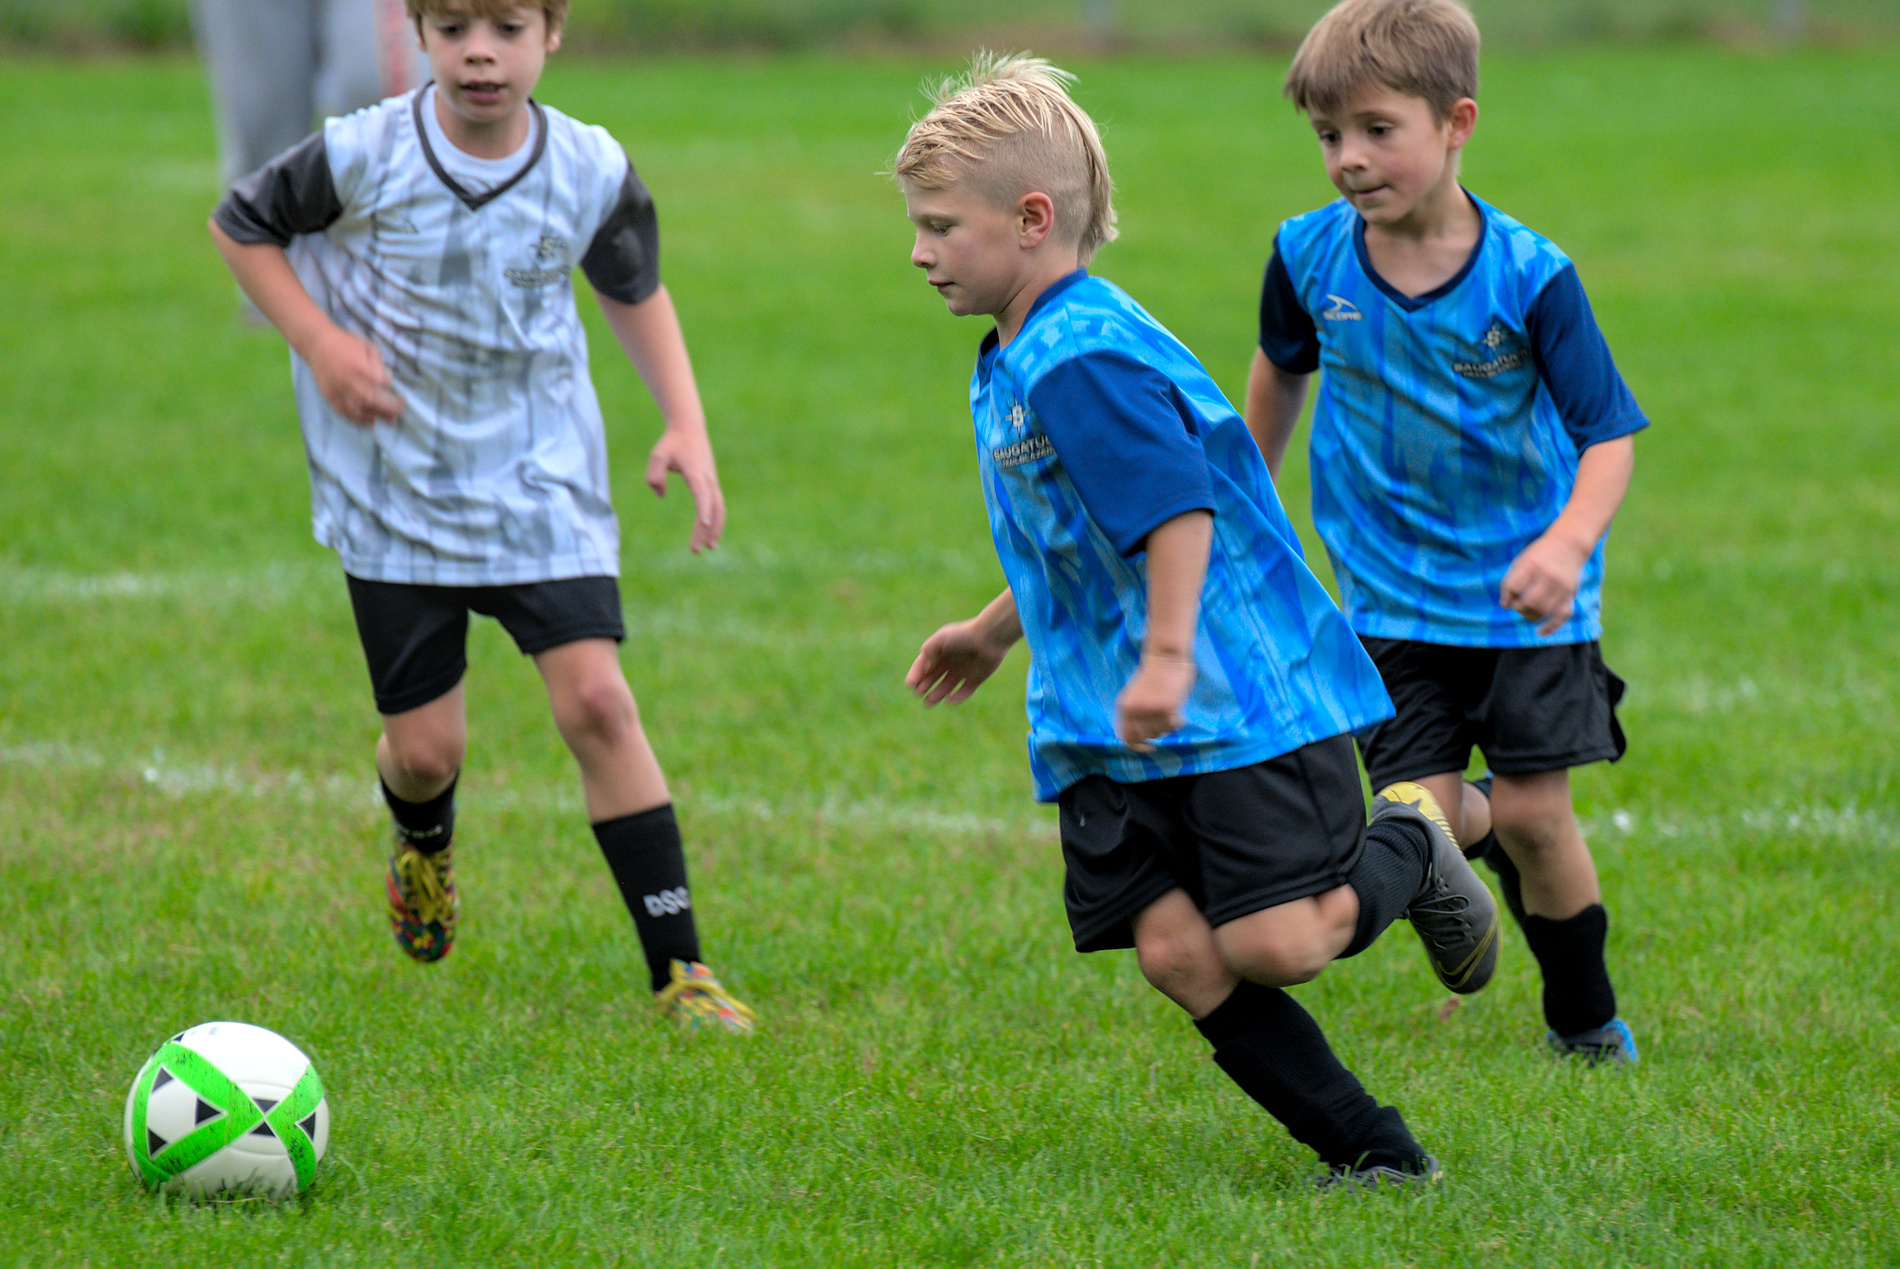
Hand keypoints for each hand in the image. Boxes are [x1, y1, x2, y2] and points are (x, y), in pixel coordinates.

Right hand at [308, 327, 402, 425]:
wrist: (318, 344)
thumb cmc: (346, 344)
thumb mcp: (368, 347)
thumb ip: (379, 365)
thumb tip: (387, 382)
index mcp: (362, 370)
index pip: (383, 387)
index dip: (394, 395)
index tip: (403, 399)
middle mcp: (351, 384)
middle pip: (373, 402)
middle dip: (388, 410)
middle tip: (398, 415)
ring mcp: (339, 392)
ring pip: (359, 411)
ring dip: (375, 417)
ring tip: (387, 420)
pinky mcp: (330, 398)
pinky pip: (345, 413)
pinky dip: (358, 420)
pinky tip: (369, 422)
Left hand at [645, 427, 725, 552]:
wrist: (689, 428)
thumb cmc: (671, 443)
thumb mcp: (657, 456)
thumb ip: (654, 477)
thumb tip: (661, 495)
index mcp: (696, 472)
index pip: (702, 494)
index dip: (703, 509)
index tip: (703, 524)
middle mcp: (708, 479)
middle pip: (713, 508)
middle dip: (707, 530)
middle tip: (696, 550)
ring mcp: (713, 482)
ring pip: (718, 509)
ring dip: (715, 529)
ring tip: (708, 548)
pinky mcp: (712, 484)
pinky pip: (717, 506)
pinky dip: (715, 521)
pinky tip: (709, 534)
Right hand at [906, 619, 1010, 705]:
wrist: (990, 637)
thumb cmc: (964, 635)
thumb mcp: (941, 638)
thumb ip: (928, 650)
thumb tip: (924, 667)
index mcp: (940, 651)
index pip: (923, 665)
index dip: (915, 675)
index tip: (910, 685)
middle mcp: (950, 662)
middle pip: (933, 677)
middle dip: (924, 686)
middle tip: (918, 694)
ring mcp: (963, 671)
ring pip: (946, 687)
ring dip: (936, 695)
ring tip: (927, 703)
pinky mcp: (975, 679)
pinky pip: (964, 692)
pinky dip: (956, 697)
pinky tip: (949, 699)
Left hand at [1115, 653, 1195, 751]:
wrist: (1165, 657)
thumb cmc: (1153, 677)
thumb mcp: (1136, 696)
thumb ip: (1135, 715)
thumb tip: (1142, 738)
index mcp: (1124, 707)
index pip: (1126, 737)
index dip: (1137, 747)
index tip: (1149, 747)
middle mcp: (1135, 711)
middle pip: (1144, 737)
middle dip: (1155, 735)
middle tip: (1164, 724)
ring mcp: (1150, 710)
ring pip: (1160, 733)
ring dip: (1167, 726)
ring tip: (1171, 713)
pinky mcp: (1166, 708)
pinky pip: (1172, 726)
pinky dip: (1177, 722)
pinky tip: (1178, 713)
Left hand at [1500, 531, 1588, 634]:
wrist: (1568, 545)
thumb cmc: (1539, 555)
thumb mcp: (1521, 561)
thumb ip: (1511, 581)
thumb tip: (1505, 606)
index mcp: (1532, 565)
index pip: (1513, 587)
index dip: (1507, 597)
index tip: (1507, 601)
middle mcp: (1548, 576)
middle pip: (1529, 602)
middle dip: (1519, 609)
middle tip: (1518, 606)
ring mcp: (1561, 586)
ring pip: (1543, 611)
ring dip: (1530, 616)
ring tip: (1527, 613)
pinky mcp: (1570, 594)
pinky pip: (1562, 615)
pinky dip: (1551, 626)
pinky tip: (1541, 632)